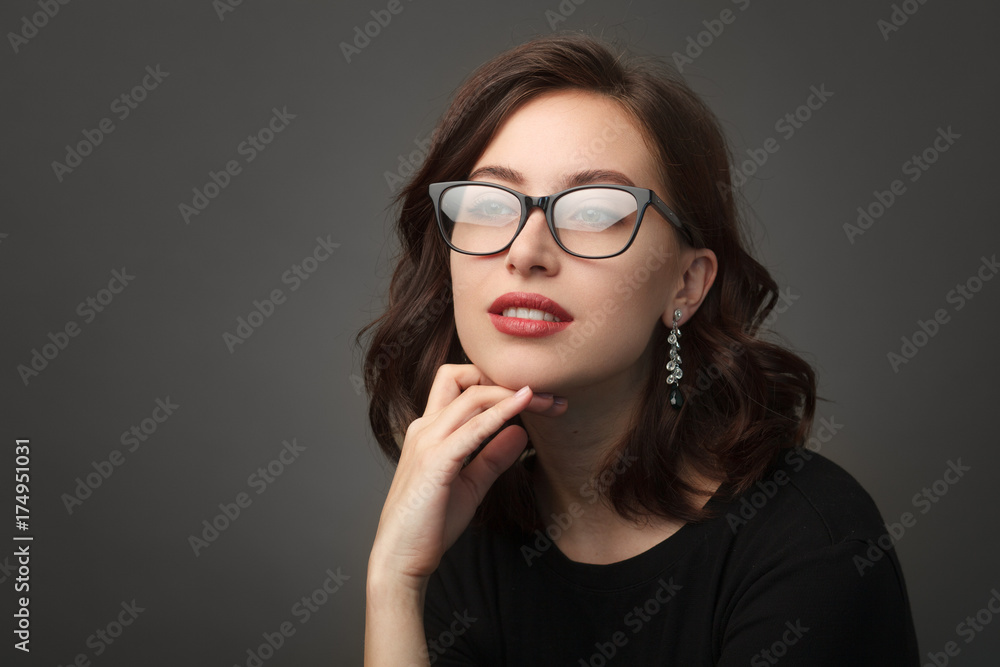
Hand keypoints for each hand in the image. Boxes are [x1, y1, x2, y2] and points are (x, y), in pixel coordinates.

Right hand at [368, 363, 565, 589]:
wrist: (400, 558)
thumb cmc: (430, 524)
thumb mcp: (471, 484)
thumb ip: (493, 457)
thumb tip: (520, 433)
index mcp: (429, 430)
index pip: (459, 383)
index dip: (494, 381)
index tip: (533, 395)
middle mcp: (425, 428)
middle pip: (466, 380)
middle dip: (508, 380)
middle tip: (549, 395)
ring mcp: (428, 442)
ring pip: (472, 397)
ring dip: (513, 394)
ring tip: (547, 401)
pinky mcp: (436, 462)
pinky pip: (473, 428)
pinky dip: (501, 412)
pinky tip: (524, 405)